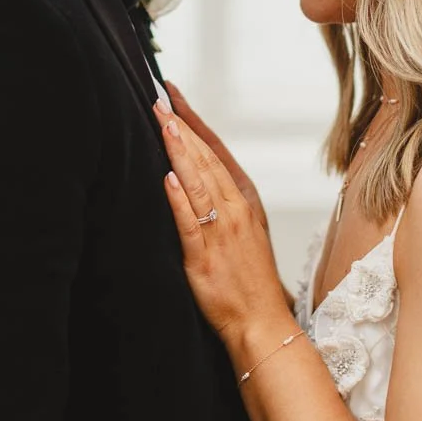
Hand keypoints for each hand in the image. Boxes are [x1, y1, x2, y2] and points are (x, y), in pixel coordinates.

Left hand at [154, 100, 292, 346]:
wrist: (262, 323)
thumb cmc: (249, 280)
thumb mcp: (243, 233)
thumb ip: (221, 204)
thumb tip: (191, 176)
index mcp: (244, 201)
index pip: (216, 152)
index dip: (195, 123)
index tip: (174, 97)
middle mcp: (235, 211)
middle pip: (206, 159)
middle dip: (181, 127)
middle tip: (159, 99)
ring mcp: (222, 232)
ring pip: (198, 182)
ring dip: (179, 151)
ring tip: (162, 123)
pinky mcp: (204, 256)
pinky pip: (190, 222)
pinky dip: (179, 197)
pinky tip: (167, 177)